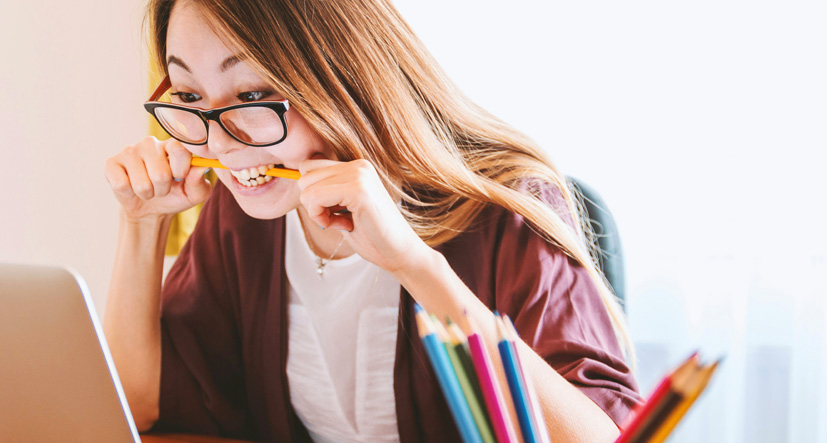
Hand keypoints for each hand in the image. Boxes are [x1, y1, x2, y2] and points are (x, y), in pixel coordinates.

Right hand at [104, 136, 211, 221]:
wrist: (150, 209)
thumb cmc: (175, 195)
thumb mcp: (194, 194)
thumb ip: (199, 181)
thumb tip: (201, 167)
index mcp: (173, 145)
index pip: (179, 149)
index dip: (181, 170)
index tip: (180, 178)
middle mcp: (151, 143)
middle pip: (160, 173)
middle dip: (163, 189)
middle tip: (162, 188)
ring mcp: (129, 151)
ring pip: (142, 183)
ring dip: (147, 193)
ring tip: (148, 189)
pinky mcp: (111, 163)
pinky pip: (122, 185)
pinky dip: (129, 194)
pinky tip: (131, 187)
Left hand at [297, 156, 430, 274]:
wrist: (400, 253)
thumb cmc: (372, 236)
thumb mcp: (343, 208)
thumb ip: (326, 192)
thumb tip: (297, 181)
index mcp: (356, 167)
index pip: (309, 167)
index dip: (312, 194)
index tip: (332, 212)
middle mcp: (358, 165)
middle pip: (304, 175)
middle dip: (313, 203)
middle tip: (337, 219)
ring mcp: (359, 175)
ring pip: (306, 187)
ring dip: (317, 212)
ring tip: (343, 222)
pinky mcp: (358, 190)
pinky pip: (315, 197)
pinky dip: (321, 217)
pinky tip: (344, 225)